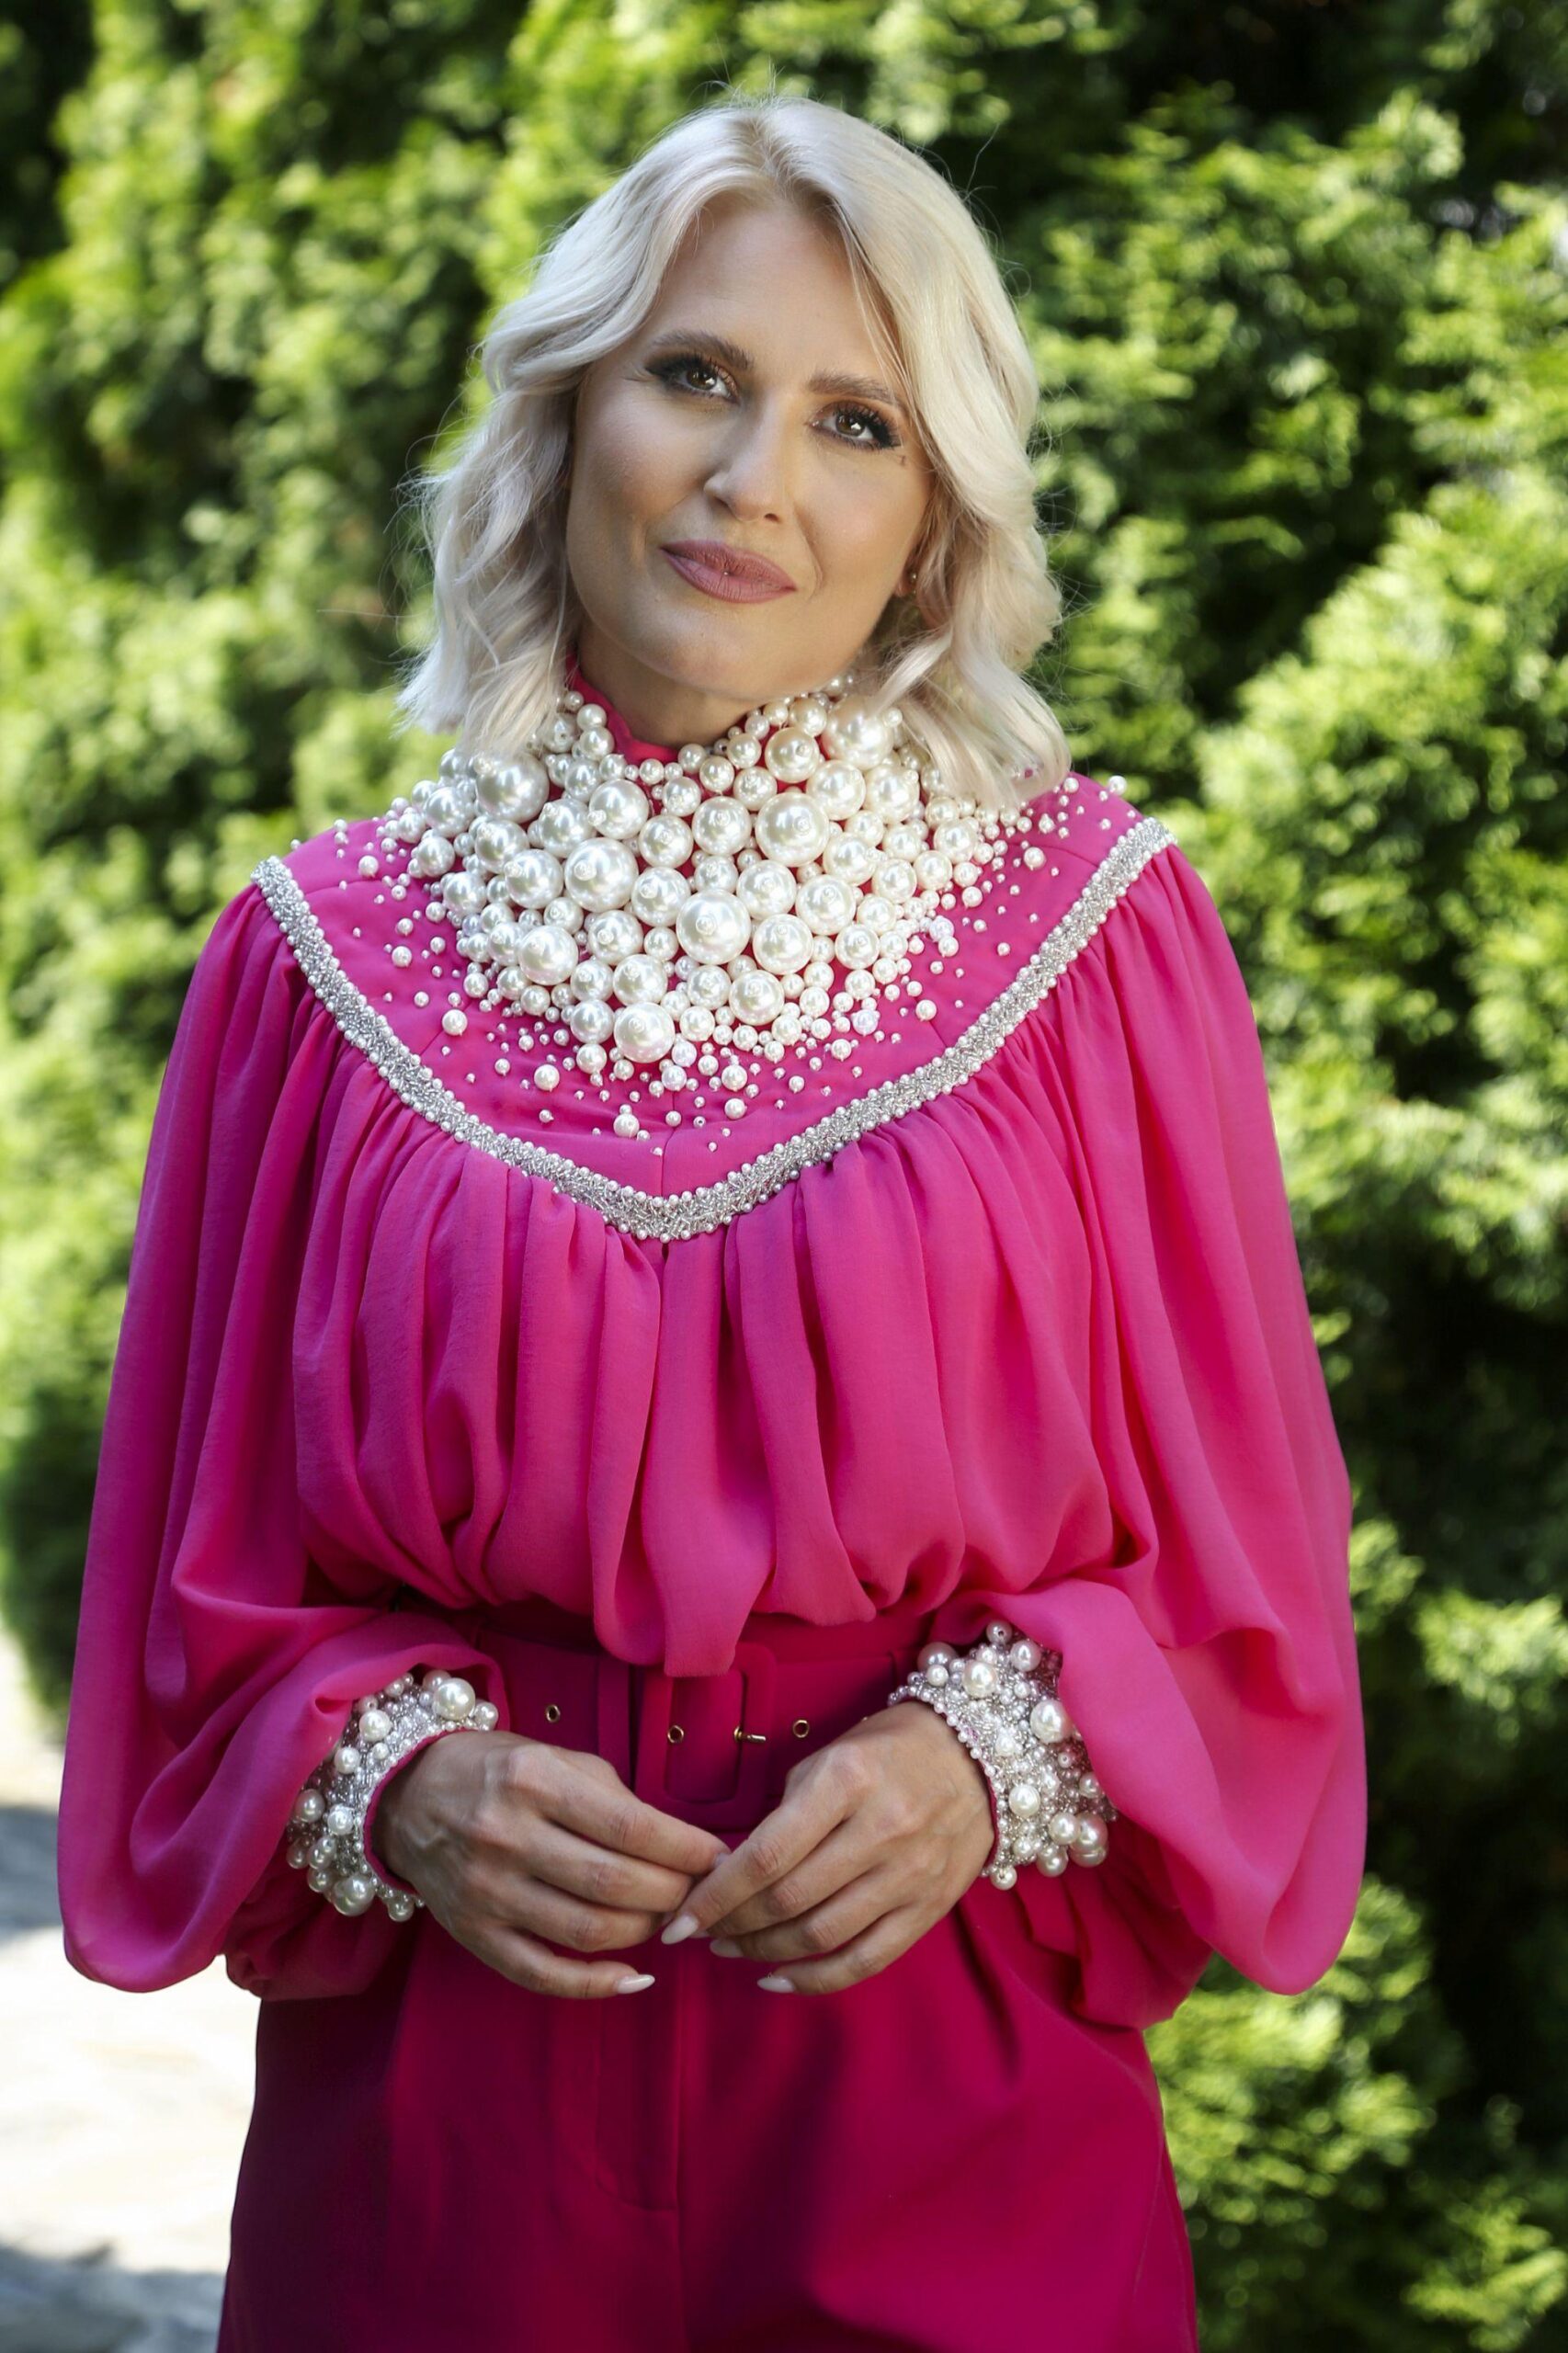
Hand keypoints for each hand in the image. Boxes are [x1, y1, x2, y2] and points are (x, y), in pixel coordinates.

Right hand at [372, 1731, 729, 1998]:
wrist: (408, 1796)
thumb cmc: (501, 1771)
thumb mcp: (557, 1759)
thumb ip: (615, 1800)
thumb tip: (684, 1847)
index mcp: (533, 1781)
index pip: (630, 1827)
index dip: (686, 1849)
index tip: (719, 1857)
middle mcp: (505, 1836)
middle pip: (614, 1883)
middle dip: (674, 1893)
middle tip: (699, 1892)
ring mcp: (485, 1892)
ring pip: (587, 1931)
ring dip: (645, 1931)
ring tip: (669, 1918)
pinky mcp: (472, 1935)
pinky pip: (542, 1975)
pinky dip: (596, 1985)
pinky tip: (635, 1977)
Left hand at [657, 1700, 994, 1993]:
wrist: (976, 1760)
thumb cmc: (887, 1751)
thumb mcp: (830, 1756)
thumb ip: (786, 1809)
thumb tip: (734, 1867)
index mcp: (847, 1782)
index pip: (767, 1853)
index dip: (716, 1893)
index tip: (678, 1918)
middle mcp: (881, 1831)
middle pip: (789, 1899)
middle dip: (732, 1924)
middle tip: (700, 1931)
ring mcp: (908, 1876)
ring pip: (821, 1935)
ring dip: (763, 1951)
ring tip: (730, 1947)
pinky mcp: (927, 1910)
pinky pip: (864, 1961)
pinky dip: (814, 1979)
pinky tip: (775, 1978)